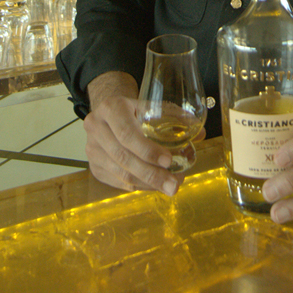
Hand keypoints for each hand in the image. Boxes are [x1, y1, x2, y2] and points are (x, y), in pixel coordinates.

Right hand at [83, 72, 185, 194]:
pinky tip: (154, 185)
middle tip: (173, 185)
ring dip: (148, 184)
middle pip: (124, 157)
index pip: (127, 133)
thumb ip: (175, 118)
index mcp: (110, 108)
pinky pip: (118, 182)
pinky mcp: (94, 167)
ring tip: (170, 187)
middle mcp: (96, 128)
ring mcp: (92, 150)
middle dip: (151, 174)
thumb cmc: (134, 109)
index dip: (147, 150)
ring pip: (121, 173)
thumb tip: (201, 134)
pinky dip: (138, 186)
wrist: (108, 112)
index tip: (168, 161)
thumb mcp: (151, 105)